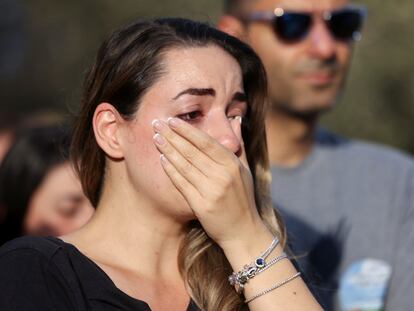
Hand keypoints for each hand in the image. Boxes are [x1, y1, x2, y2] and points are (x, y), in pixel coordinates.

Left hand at [152, 117, 267, 248]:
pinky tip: (162, 159)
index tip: (172, 121)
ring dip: (168, 150)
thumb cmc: (243, 199)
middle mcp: (223, 175)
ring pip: (185, 165)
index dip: (188, 130)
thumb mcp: (245, 170)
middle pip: (192, 151)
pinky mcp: (201, 205)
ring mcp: (212, 191)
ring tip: (156, 138)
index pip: (206, 142)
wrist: (243, 232)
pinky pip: (182, 183)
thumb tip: (235, 120)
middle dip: (173, 136)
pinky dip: (171, 170)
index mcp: (233, 164)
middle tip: (157, 124)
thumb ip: (238, 145)